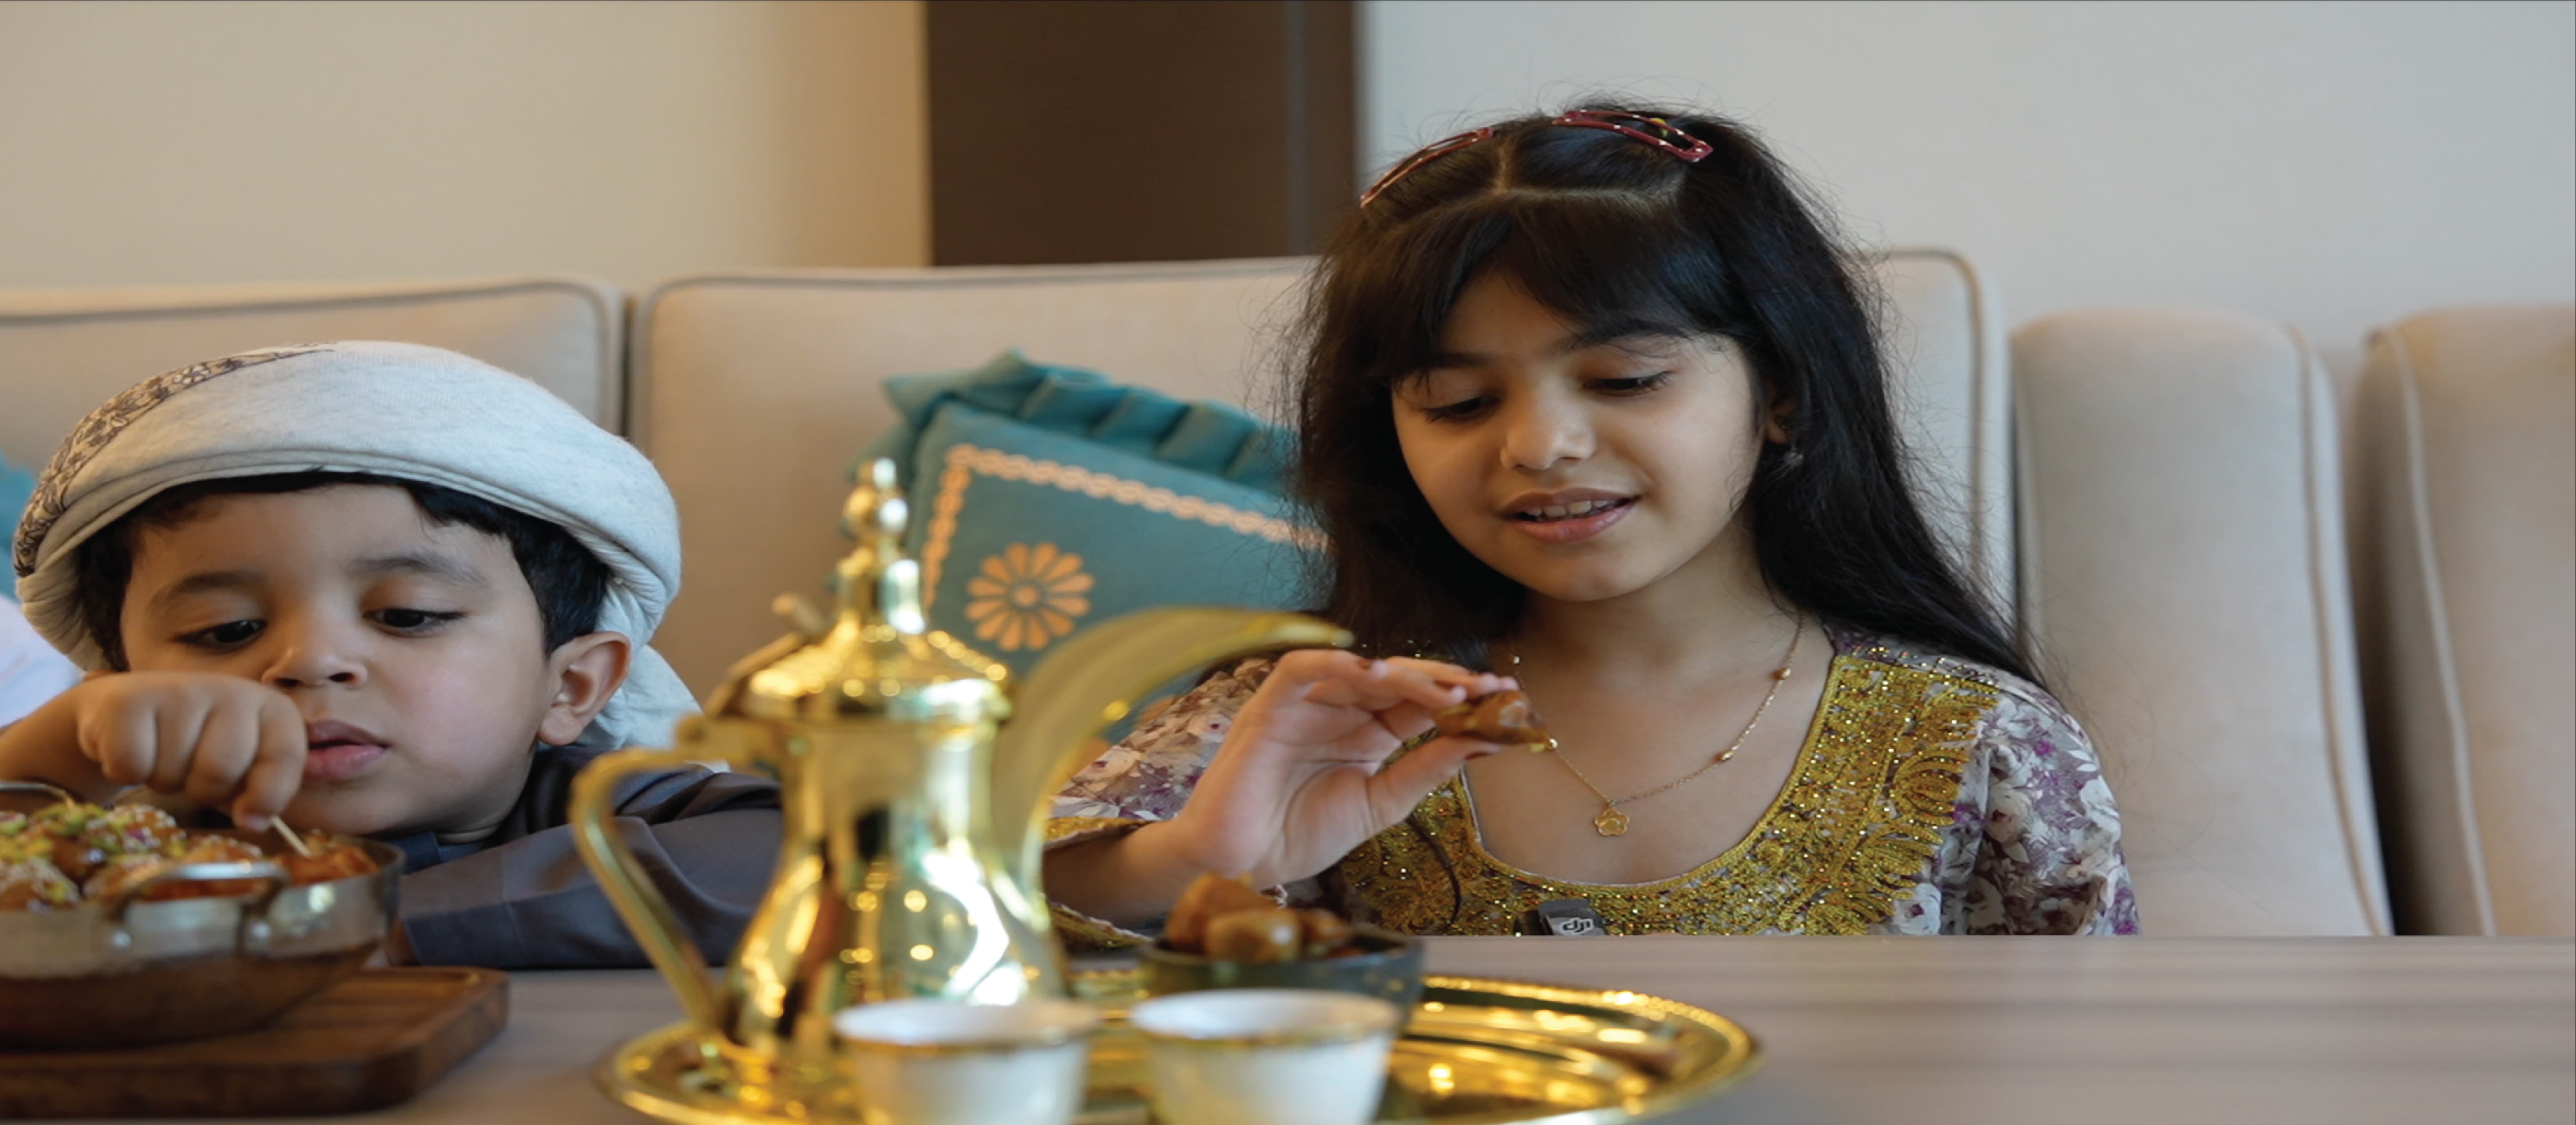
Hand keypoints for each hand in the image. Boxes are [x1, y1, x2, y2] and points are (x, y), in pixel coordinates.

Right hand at [60, 672, 306, 828]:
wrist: (124, 713)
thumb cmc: (195, 746)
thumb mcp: (241, 766)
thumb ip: (264, 788)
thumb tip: (257, 821)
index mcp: (271, 708)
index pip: (284, 755)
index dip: (268, 796)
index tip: (248, 819)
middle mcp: (231, 690)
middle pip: (222, 768)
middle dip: (205, 791)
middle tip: (193, 777)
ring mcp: (179, 691)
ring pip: (175, 771)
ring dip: (165, 782)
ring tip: (162, 759)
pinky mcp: (128, 701)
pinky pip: (133, 765)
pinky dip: (128, 773)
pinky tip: (133, 752)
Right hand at [1163, 650, 1514, 887]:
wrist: (1243, 865)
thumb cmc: (1301, 835)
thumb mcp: (1380, 805)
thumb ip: (1425, 772)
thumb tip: (1483, 742)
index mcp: (1367, 733)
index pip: (1419, 703)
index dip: (1461, 697)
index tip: (1507, 700)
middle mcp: (1339, 711)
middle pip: (1397, 680)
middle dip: (1445, 681)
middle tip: (1488, 690)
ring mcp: (1305, 706)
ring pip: (1359, 669)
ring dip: (1407, 674)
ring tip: (1447, 689)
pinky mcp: (1269, 707)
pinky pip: (1301, 669)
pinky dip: (1337, 662)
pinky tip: (1375, 673)